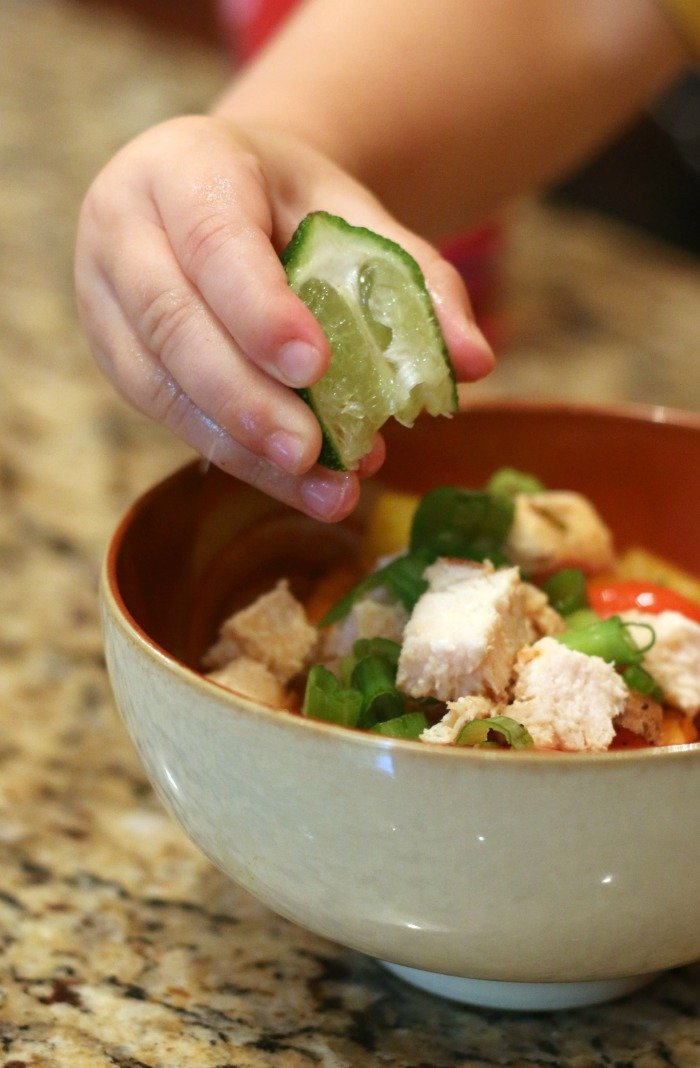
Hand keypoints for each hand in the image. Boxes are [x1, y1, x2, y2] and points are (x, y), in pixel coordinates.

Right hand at [75, 115, 492, 520]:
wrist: (218, 196)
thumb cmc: (289, 201)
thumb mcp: (352, 213)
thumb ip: (413, 278)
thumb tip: (474, 364)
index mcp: (183, 167)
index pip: (214, 242)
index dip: (259, 309)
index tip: (316, 368)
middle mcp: (124, 229)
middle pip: (172, 322)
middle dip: (246, 398)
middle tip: (314, 451)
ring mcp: (106, 298)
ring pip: (160, 384)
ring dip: (244, 447)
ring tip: (326, 489)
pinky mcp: (116, 356)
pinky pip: (167, 416)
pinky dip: (238, 457)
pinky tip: (300, 483)